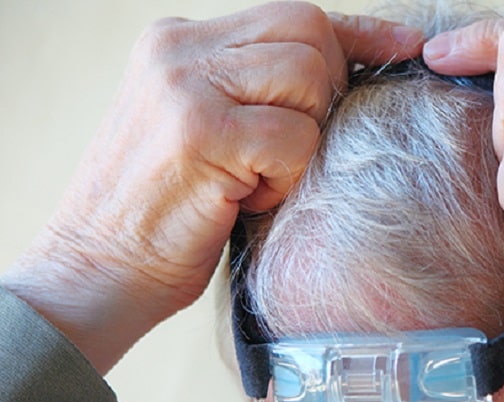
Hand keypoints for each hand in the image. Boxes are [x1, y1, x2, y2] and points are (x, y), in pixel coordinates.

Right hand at [2, 2, 422, 373]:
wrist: (97, 270)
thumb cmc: (164, 215)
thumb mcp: (206, 133)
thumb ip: (255, 93)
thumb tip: (343, 79)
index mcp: (179, 43)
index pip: (293, 16)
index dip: (358, 35)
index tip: (404, 49)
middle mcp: (178, 49)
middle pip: (309, 33)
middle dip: (326, 97)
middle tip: (288, 154)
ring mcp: (185, 84)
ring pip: (308, 77)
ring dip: (301, 141)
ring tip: (254, 179)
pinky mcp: (201, 130)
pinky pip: (295, 137)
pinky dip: (285, 178)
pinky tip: (243, 200)